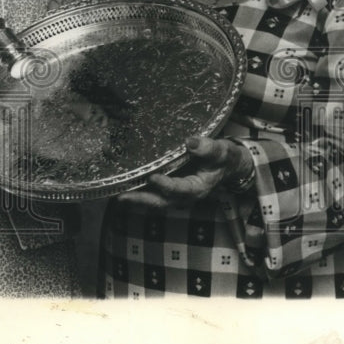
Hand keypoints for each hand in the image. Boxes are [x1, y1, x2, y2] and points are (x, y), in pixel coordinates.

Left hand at [116, 136, 253, 209]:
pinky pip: (153, 194)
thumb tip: (190, 142)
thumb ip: (208, 148)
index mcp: (199, 187)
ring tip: (117, 196)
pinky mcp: (170, 189)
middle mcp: (186, 195)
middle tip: (122, 197)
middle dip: (142, 200)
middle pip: (163, 201)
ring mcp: (177, 194)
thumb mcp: (221, 151)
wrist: (226, 165)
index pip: (182, 189)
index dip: (167, 185)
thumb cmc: (224, 157)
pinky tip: (122, 188)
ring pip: (155, 201)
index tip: (153, 177)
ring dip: (137, 199)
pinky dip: (139, 193)